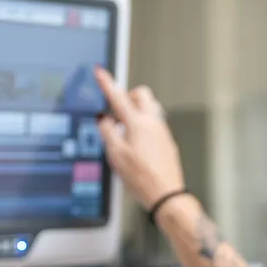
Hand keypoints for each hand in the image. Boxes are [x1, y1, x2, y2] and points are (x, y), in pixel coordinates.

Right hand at [93, 67, 185, 208]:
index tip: (100, 72)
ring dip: (136, 110)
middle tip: (115, 108)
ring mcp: (162, 131)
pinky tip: (136, 143)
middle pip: (141, 94)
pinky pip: (154, 123)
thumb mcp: (116, 156)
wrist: (166, 195)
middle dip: (127, 95)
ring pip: (150, 108)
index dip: (107, 83)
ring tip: (124, 128)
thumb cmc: (142, 178)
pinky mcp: (167, 141)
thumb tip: (103, 119)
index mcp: (138, 123)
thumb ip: (108, 132)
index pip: (118, 97)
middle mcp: (153, 123)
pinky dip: (143, 124)